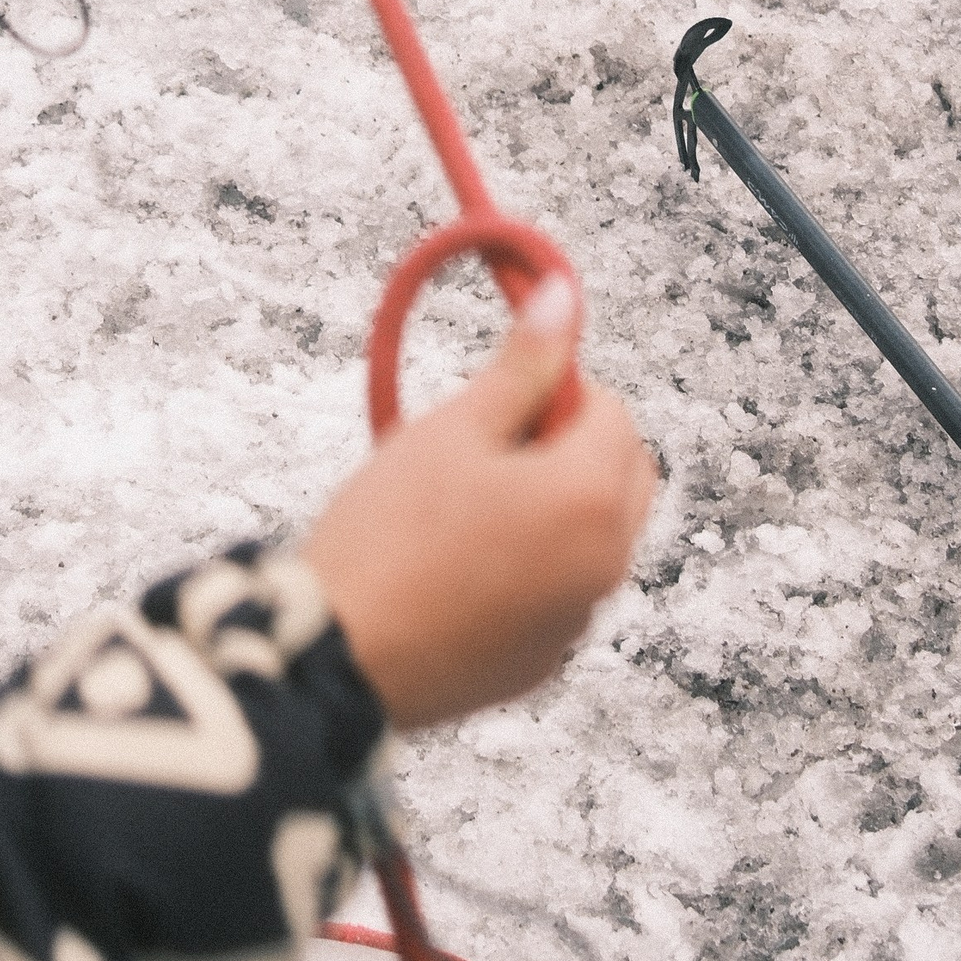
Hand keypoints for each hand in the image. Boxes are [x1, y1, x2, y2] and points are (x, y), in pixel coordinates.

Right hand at [301, 278, 656, 731]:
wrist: (336, 659)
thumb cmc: (386, 536)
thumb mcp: (454, 430)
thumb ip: (522, 365)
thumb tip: (564, 297)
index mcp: (591, 496)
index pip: (613, 413)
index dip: (559, 390)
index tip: (501, 395)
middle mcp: (605, 563)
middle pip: (624, 476)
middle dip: (574, 446)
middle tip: (490, 443)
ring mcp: (578, 621)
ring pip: (593, 537)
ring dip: (555, 506)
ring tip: (463, 507)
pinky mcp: (543, 663)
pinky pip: (559, 593)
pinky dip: (531, 567)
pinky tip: (455, 567)